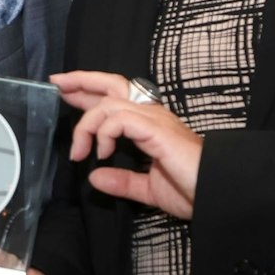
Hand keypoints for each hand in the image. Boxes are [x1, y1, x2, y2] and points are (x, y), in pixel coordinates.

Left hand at [52, 70, 202, 219]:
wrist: (217, 194)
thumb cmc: (192, 190)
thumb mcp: (148, 189)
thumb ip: (123, 182)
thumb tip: (95, 177)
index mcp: (150, 125)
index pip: (116, 99)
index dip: (89, 91)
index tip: (65, 92)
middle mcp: (152, 115)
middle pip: (112, 84)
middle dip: (82, 81)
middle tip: (57, 83)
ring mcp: (155, 120)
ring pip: (109, 104)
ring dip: (86, 124)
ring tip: (78, 150)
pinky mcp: (156, 129)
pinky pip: (119, 119)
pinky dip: (103, 132)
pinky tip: (101, 152)